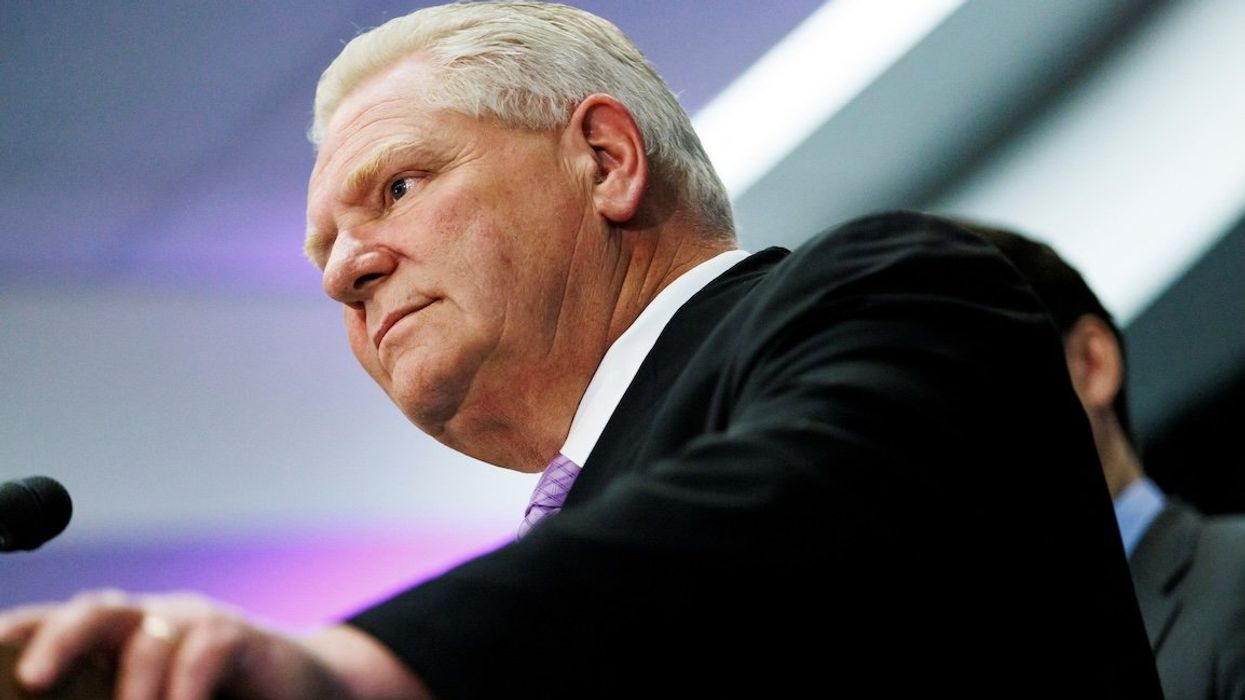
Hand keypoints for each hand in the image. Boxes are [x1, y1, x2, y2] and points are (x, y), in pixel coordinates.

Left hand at [0, 590, 369, 699]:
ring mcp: (198, 623)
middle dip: (58, 637)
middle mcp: (154, 619)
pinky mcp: (241, 636)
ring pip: (149, 632)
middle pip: (96, 610)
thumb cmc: (220, 699)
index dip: (25, 627)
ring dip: (135, 683)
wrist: (304, 687)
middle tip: (37, 678)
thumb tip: (53, 697)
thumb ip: (108, 695)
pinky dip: (186, 684)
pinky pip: (206, 649)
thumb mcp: (154, 698)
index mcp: (122, 635)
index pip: (61, 620)